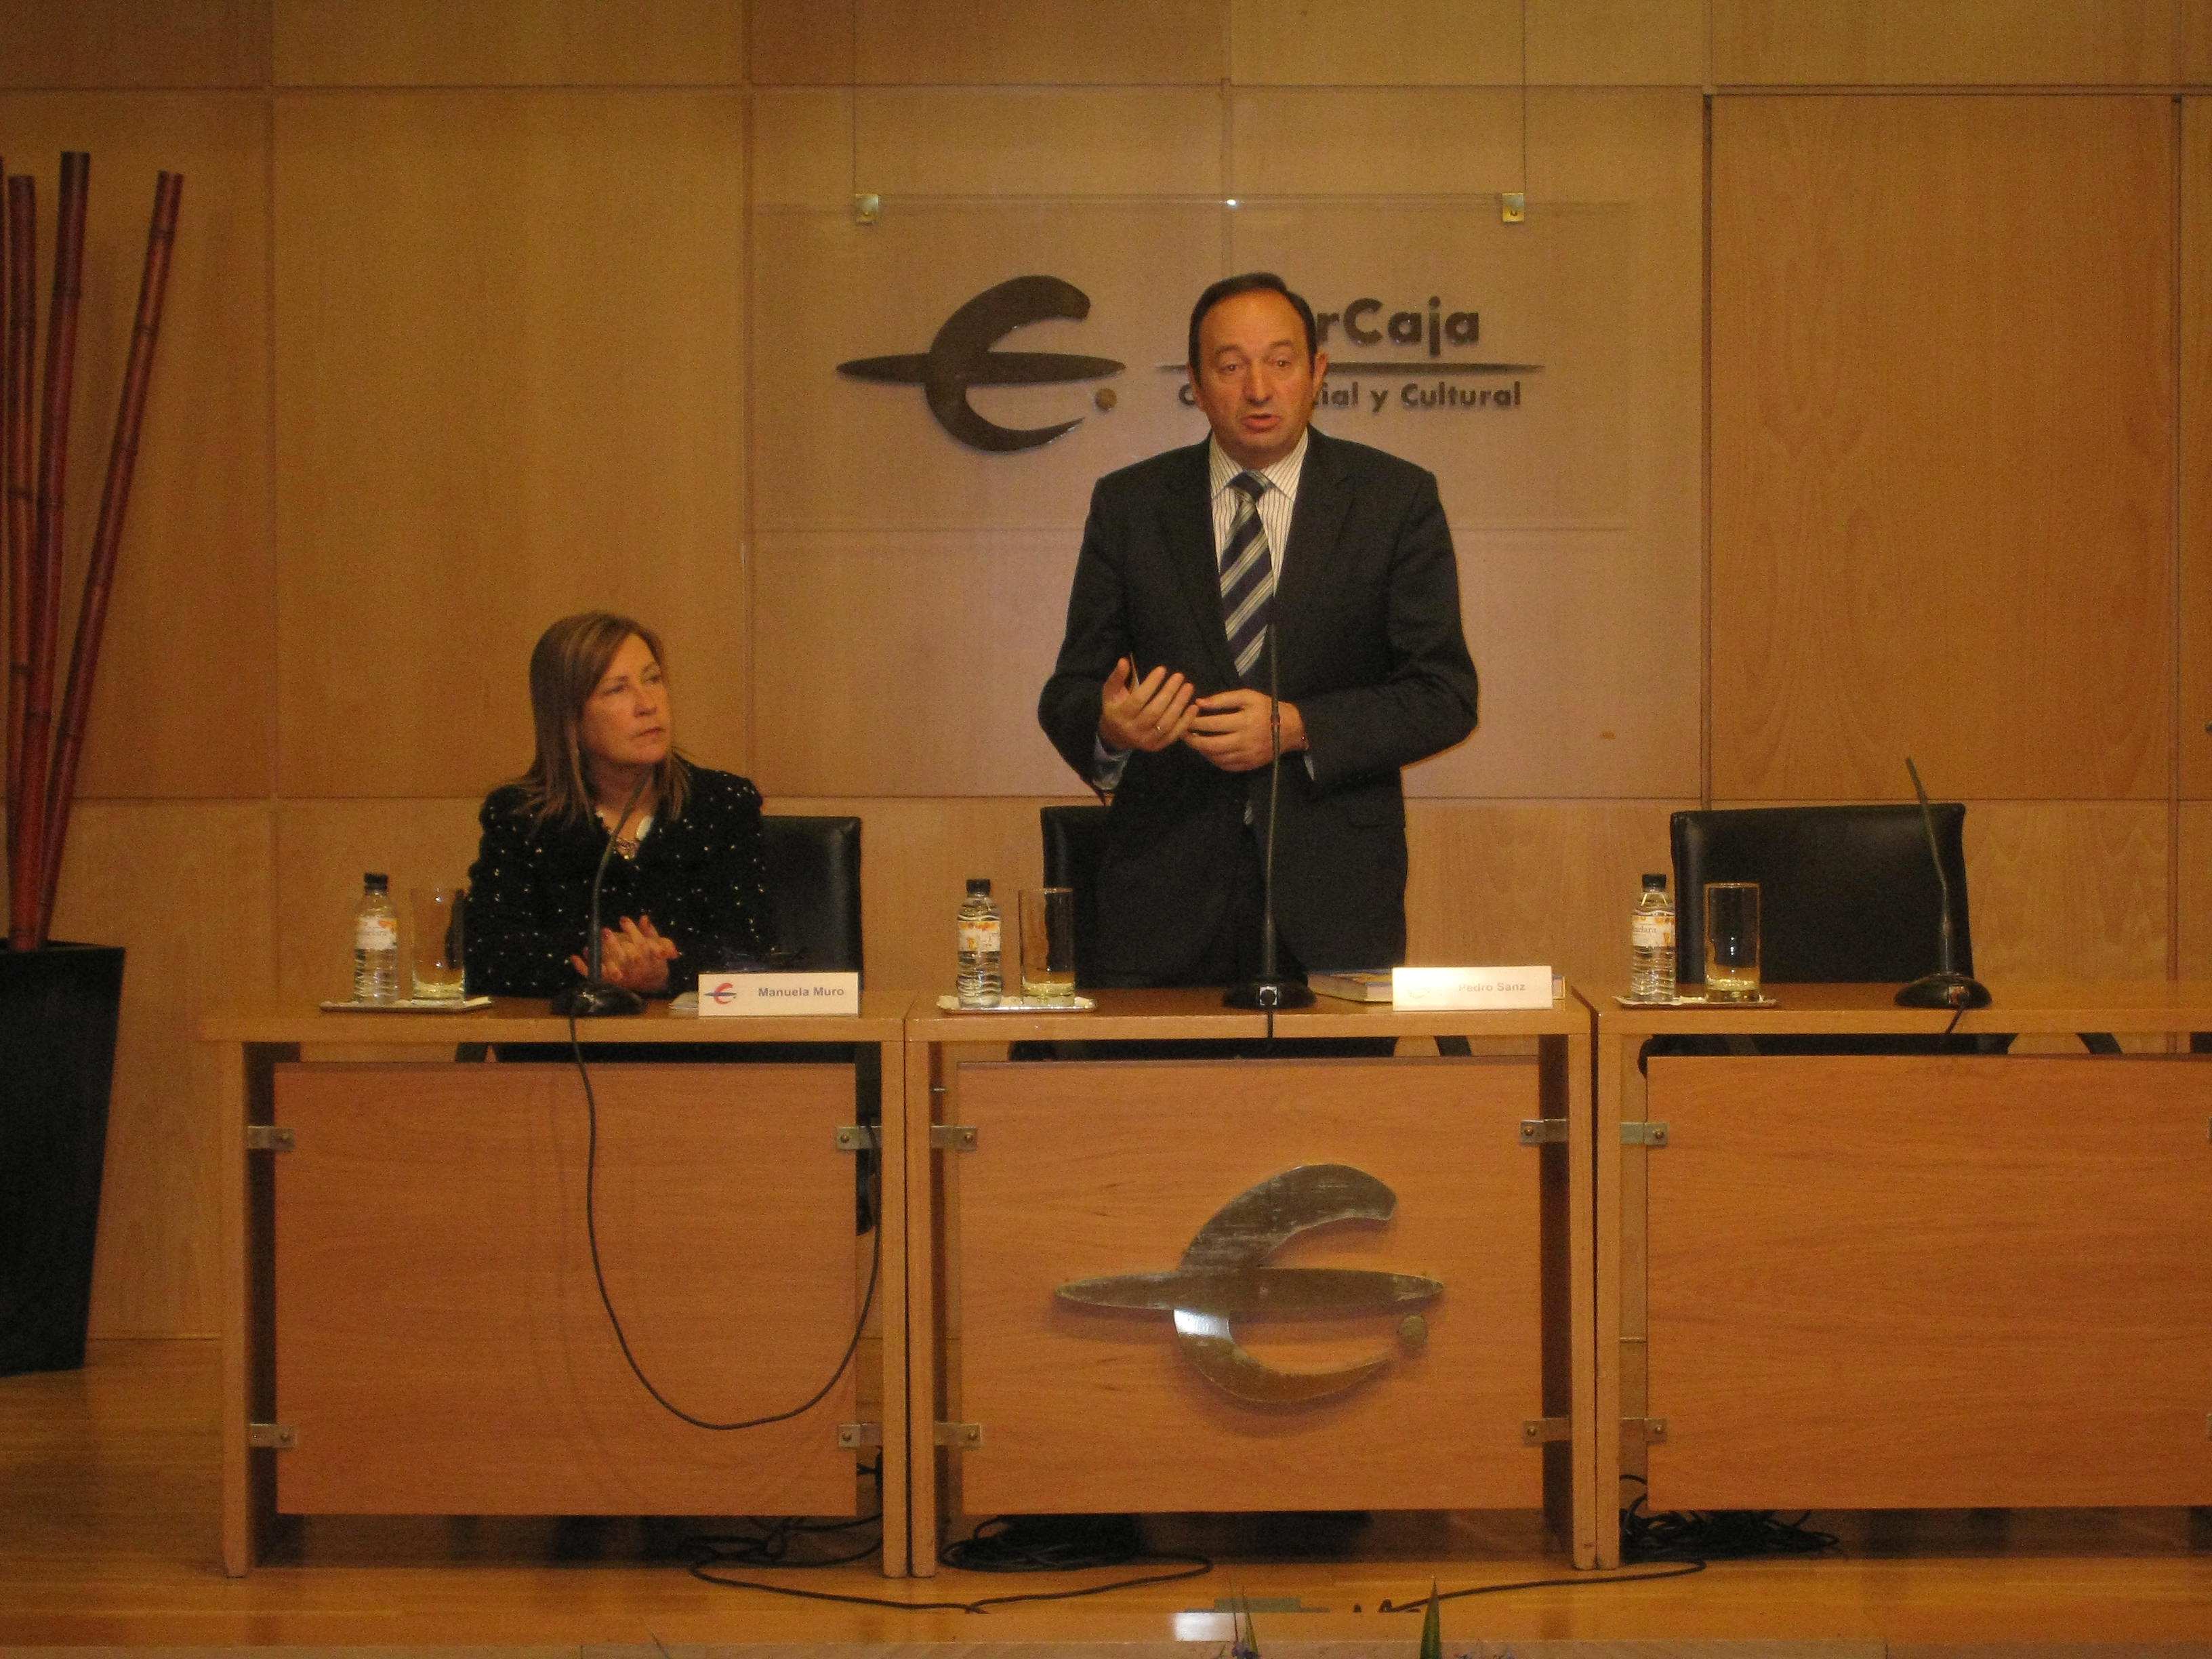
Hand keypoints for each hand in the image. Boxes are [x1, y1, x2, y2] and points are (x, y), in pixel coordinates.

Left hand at [569, 915, 675, 992]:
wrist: (652, 982)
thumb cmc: (651, 958)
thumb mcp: (657, 943)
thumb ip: (649, 931)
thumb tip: (644, 918)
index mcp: (647, 958)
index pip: (640, 944)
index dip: (631, 931)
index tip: (622, 919)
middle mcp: (634, 969)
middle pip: (625, 959)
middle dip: (614, 945)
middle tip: (605, 931)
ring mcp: (621, 977)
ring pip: (609, 971)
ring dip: (597, 959)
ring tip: (588, 946)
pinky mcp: (609, 982)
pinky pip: (595, 976)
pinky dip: (583, 968)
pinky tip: (574, 957)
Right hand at [1097, 656, 1195, 752]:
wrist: (1116, 736)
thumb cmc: (1115, 708)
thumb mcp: (1111, 692)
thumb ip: (1117, 677)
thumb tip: (1124, 661)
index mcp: (1119, 716)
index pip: (1138, 699)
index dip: (1151, 684)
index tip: (1162, 669)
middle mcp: (1133, 730)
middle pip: (1154, 711)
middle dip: (1169, 693)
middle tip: (1179, 676)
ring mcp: (1146, 741)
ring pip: (1166, 723)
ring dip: (1179, 704)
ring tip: (1188, 687)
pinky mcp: (1157, 746)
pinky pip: (1174, 734)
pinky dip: (1185, 722)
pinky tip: (1193, 707)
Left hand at [1184, 689, 1305, 773]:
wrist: (1291, 729)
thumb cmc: (1267, 708)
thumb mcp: (1248, 696)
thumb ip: (1223, 699)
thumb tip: (1199, 703)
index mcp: (1244, 721)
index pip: (1212, 724)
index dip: (1194, 722)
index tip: (1184, 717)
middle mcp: (1244, 741)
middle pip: (1210, 745)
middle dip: (1192, 740)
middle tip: (1182, 733)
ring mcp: (1246, 756)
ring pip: (1216, 757)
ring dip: (1201, 750)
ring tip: (1193, 740)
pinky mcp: (1248, 765)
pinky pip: (1225, 765)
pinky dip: (1212, 759)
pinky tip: (1208, 750)